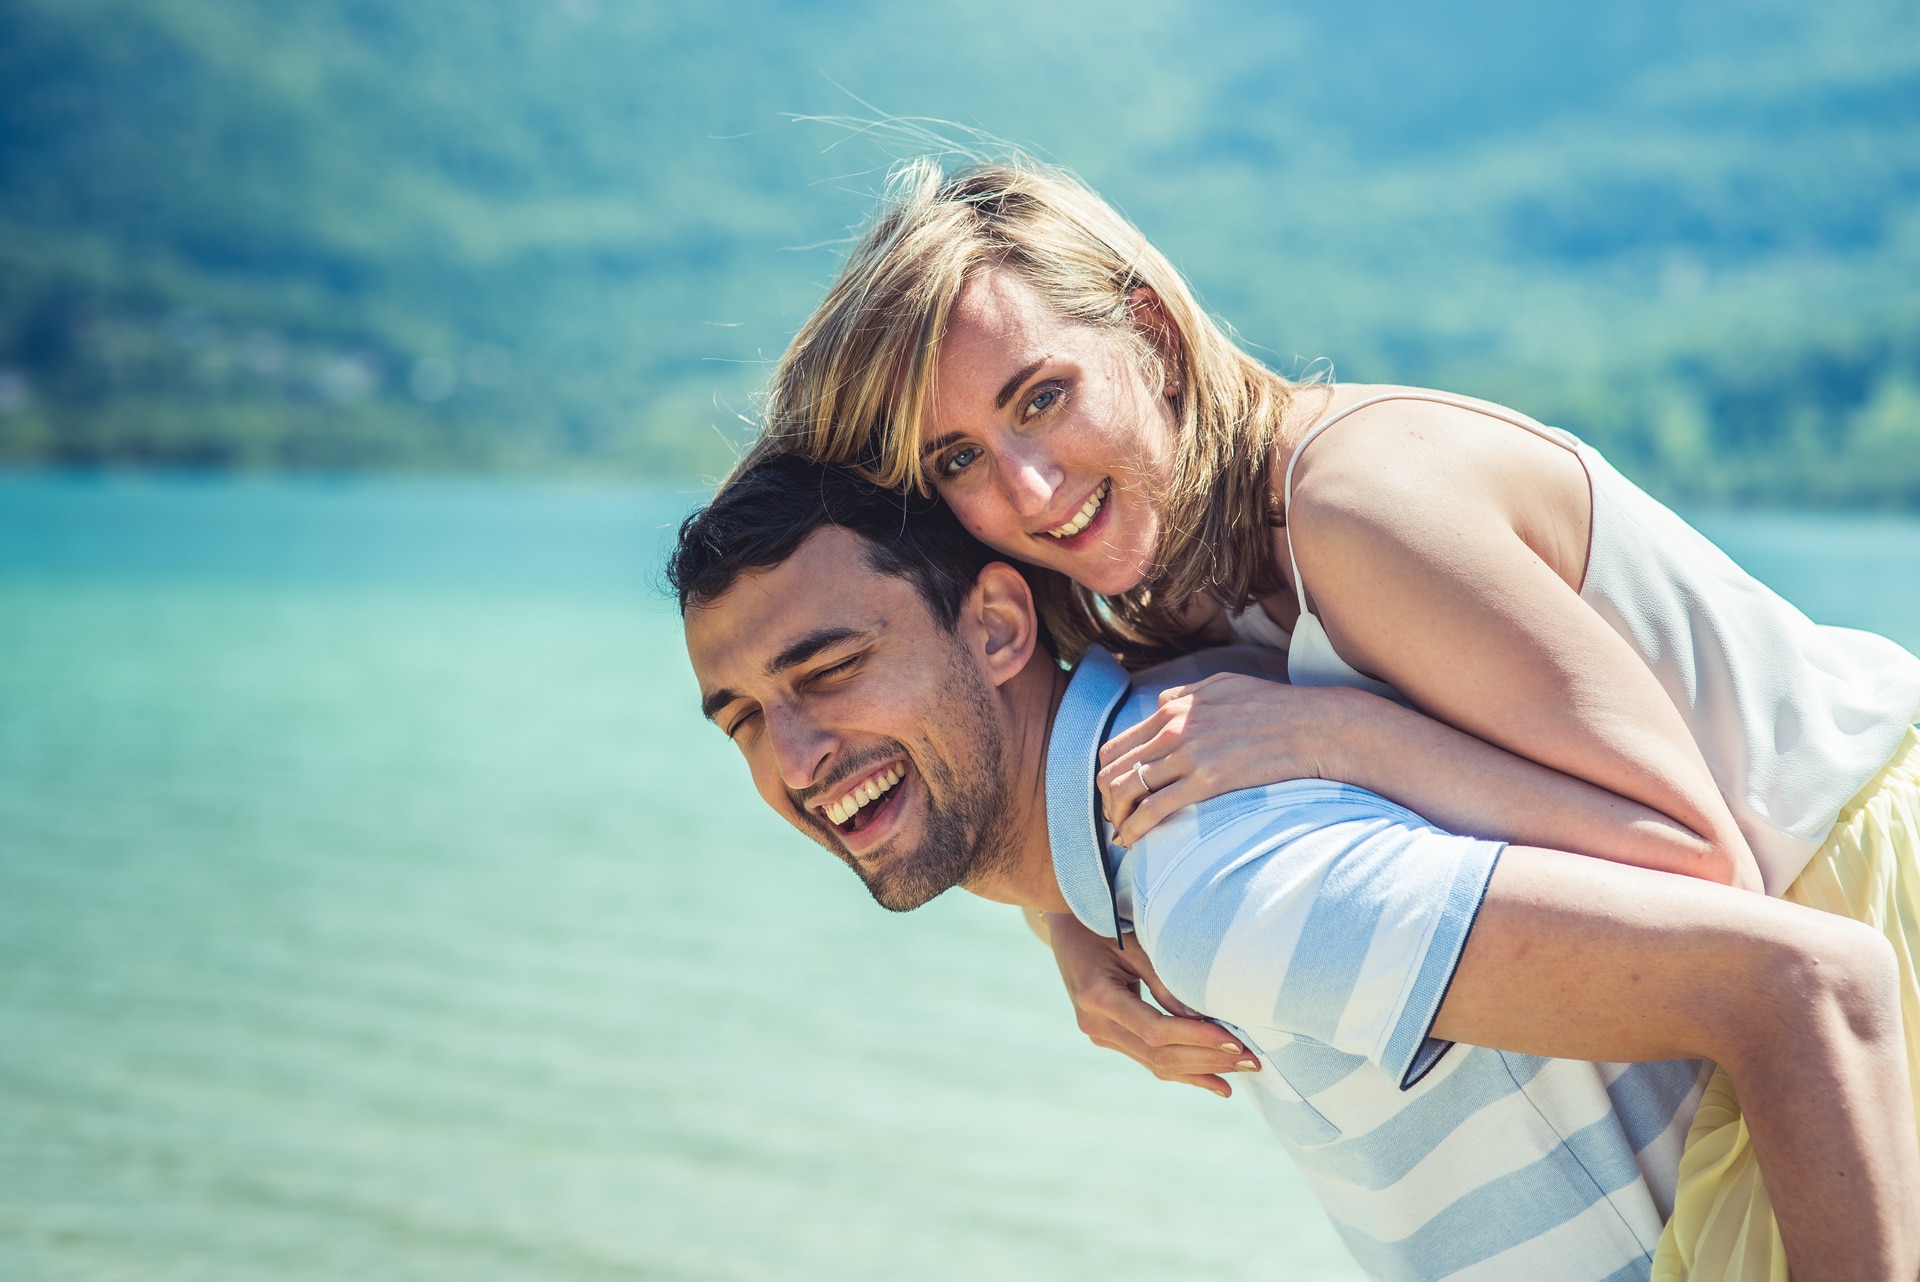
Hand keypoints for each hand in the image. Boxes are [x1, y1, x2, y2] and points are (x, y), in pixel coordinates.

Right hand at [1041, 910, 1258, 1097]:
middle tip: (1252, 1060)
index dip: (1196, 1038)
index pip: (1155, 1031)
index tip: (1234, 1041)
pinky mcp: (1110, 1038)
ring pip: (1156, 1065)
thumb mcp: (1133, 942)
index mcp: (1097, 997)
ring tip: (1244, 1071)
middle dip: (1209, 1059)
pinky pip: (1150, 1061)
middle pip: (1159, 1055)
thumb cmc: (1103, 924)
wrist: (1067, 929)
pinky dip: (1185, 1073)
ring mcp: (1100, 1036)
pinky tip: (1217, 1085)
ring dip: (1202, 1070)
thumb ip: (1163, 980)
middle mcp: (1096, 1025)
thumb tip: (1202, 1018)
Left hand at [1097, 673, 1351, 846]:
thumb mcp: (1224, 685)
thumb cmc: (1275, 707)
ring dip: (1118, 817)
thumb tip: (1160, 700)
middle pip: (1113, 770)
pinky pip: (1154, 809)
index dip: (1109, 775)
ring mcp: (1189, 754)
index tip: (1115, 797)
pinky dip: (1136, 828)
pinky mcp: (1207, 780)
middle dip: (1107, 801)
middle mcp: (1174, 729)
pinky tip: (1135, 841)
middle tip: (1116, 821)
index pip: (1117, 746)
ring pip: (1127, 790)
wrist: (1314, 727)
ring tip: (1124, 835)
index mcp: (1174, 709)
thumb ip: (1186, 693)